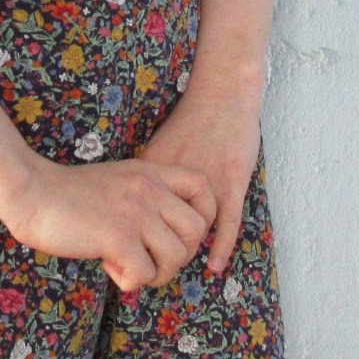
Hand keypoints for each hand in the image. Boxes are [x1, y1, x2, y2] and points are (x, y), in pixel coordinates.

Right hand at [2, 156, 217, 291]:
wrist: (32, 192)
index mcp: (149, 172)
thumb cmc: (69, 193)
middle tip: (150, 258)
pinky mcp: (118, 237)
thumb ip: (146, 197)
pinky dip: (129, 281)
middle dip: (179, 255)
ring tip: (128, 265)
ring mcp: (135, 212)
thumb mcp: (118, 181)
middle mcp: (148, 189)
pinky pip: (145, 274)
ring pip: (177, 257)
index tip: (180, 233)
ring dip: (156, 272)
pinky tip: (108, 266)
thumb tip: (167, 238)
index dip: (204, 216)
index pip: (203, 187)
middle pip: (197, 231)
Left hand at [134, 85, 261, 274]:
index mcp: (155, 168)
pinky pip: (228, 221)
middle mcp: (178, 178)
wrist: (222, 92)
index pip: (139, 213)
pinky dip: (220, 245)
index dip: (133, 234)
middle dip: (160, 246)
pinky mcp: (232, 182)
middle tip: (155, 265)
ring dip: (187, 248)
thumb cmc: (192, 118)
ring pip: (195, 227)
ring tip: (178, 266)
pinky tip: (214, 266)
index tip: (126, 250)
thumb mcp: (161, 144)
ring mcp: (208, 181)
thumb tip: (132, 203)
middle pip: (165, 225)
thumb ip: (148, 174)